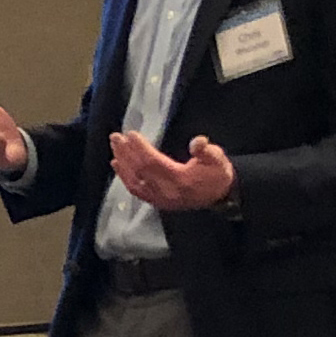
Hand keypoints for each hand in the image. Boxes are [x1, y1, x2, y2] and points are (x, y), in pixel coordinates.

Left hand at [108, 131, 235, 211]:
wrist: (220, 195)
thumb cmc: (217, 173)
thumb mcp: (217, 158)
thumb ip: (207, 151)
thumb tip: (198, 142)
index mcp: (180, 180)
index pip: (153, 162)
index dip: (140, 148)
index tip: (130, 134)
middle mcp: (166, 191)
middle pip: (140, 171)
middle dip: (126, 152)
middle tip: (116, 137)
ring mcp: (160, 199)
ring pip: (134, 181)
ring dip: (122, 163)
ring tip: (115, 146)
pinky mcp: (157, 202)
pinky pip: (136, 190)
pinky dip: (124, 177)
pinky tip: (117, 164)